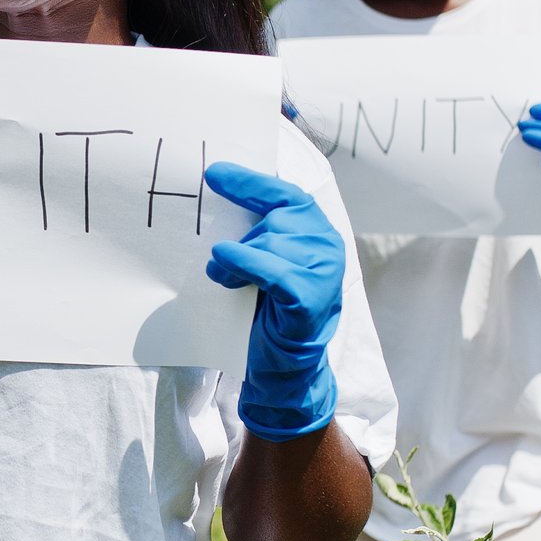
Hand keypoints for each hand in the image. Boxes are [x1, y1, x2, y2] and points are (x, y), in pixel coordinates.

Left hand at [203, 163, 343, 440]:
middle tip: (221, 261)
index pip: (285, 194)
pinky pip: (271, 270)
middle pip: (275, 219)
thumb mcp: (266, 261)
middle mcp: (327, 245)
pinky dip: (243, 264)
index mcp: (318, 230)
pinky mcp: (311, 298)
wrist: (286, 366)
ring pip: (270, 242)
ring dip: (236, 258)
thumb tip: (218, 198)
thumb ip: (257, 233)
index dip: (249, 183)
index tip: (213, 174)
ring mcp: (324, 272)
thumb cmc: (269, 309)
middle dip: (243, 237)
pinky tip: (221, 266)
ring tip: (222, 276)